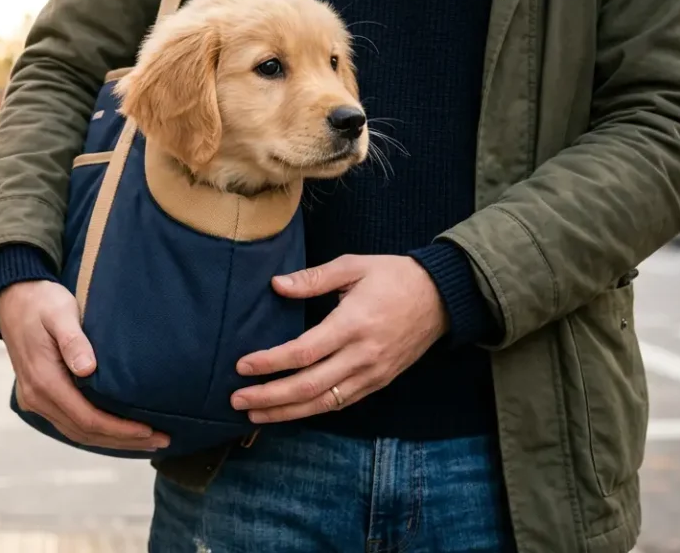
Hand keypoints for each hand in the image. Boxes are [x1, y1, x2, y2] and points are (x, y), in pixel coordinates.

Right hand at [0, 280, 169, 451]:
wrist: (13, 299)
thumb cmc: (42, 302)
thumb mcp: (60, 312)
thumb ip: (73, 340)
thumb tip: (87, 369)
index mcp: (43, 379)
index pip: (87, 418)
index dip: (119, 429)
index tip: (149, 430)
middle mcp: (36, 397)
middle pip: (84, 432)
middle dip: (123, 440)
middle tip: (161, 440)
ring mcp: (34, 400)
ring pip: (76, 433)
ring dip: (111, 441)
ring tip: (146, 441)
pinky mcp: (37, 398)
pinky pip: (68, 424)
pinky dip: (95, 432)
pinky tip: (116, 432)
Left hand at [231, 255, 447, 422]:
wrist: (442, 297)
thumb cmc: (394, 277)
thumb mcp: (353, 266)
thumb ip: (312, 278)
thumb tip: (276, 285)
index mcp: (353, 324)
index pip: (303, 352)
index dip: (269, 362)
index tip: (241, 366)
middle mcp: (362, 356)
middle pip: (309, 386)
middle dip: (269, 396)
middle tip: (236, 399)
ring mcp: (372, 373)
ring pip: (324, 402)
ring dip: (286, 411)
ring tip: (254, 413)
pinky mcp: (379, 382)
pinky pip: (341, 402)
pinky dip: (313, 410)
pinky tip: (290, 410)